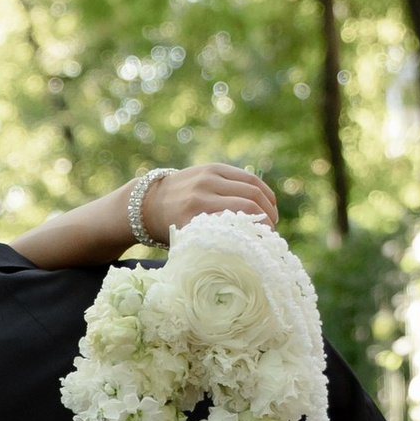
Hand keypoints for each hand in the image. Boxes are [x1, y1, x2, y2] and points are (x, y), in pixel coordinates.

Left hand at [141, 163, 278, 243]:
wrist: (147, 202)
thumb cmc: (169, 230)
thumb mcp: (185, 242)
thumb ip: (209, 244)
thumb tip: (247, 252)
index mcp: (193, 217)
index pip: (238, 223)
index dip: (257, 234)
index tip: (265, 245)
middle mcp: (201, 194)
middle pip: (249, 204)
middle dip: (267, 220)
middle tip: (272, 235)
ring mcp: (207, 177)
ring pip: (252, 189)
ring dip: (268, 205)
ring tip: (272, 220)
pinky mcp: (213, 168)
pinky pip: (246, 177)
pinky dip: (261, 190)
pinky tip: (268, 203)